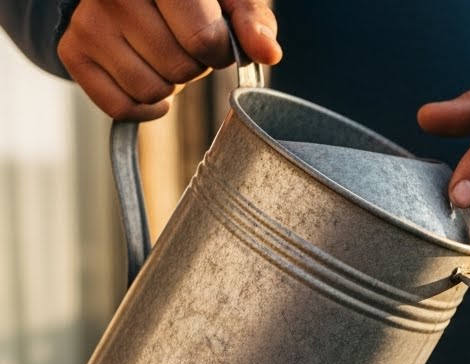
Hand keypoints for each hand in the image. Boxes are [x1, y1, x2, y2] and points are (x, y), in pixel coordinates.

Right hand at [58, 0, 281, 120]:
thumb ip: (253, 23)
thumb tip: (267, 53)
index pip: (204, 40)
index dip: (220, 52)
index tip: (215, 40)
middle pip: (179, 69)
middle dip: (193, 66)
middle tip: (184, 45)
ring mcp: (88, 21)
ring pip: (149, 90)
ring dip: (169, 85)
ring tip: (163, 54)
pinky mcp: (72, 50)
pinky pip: (119, 107)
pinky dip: (143, 106)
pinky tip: (148, 76)